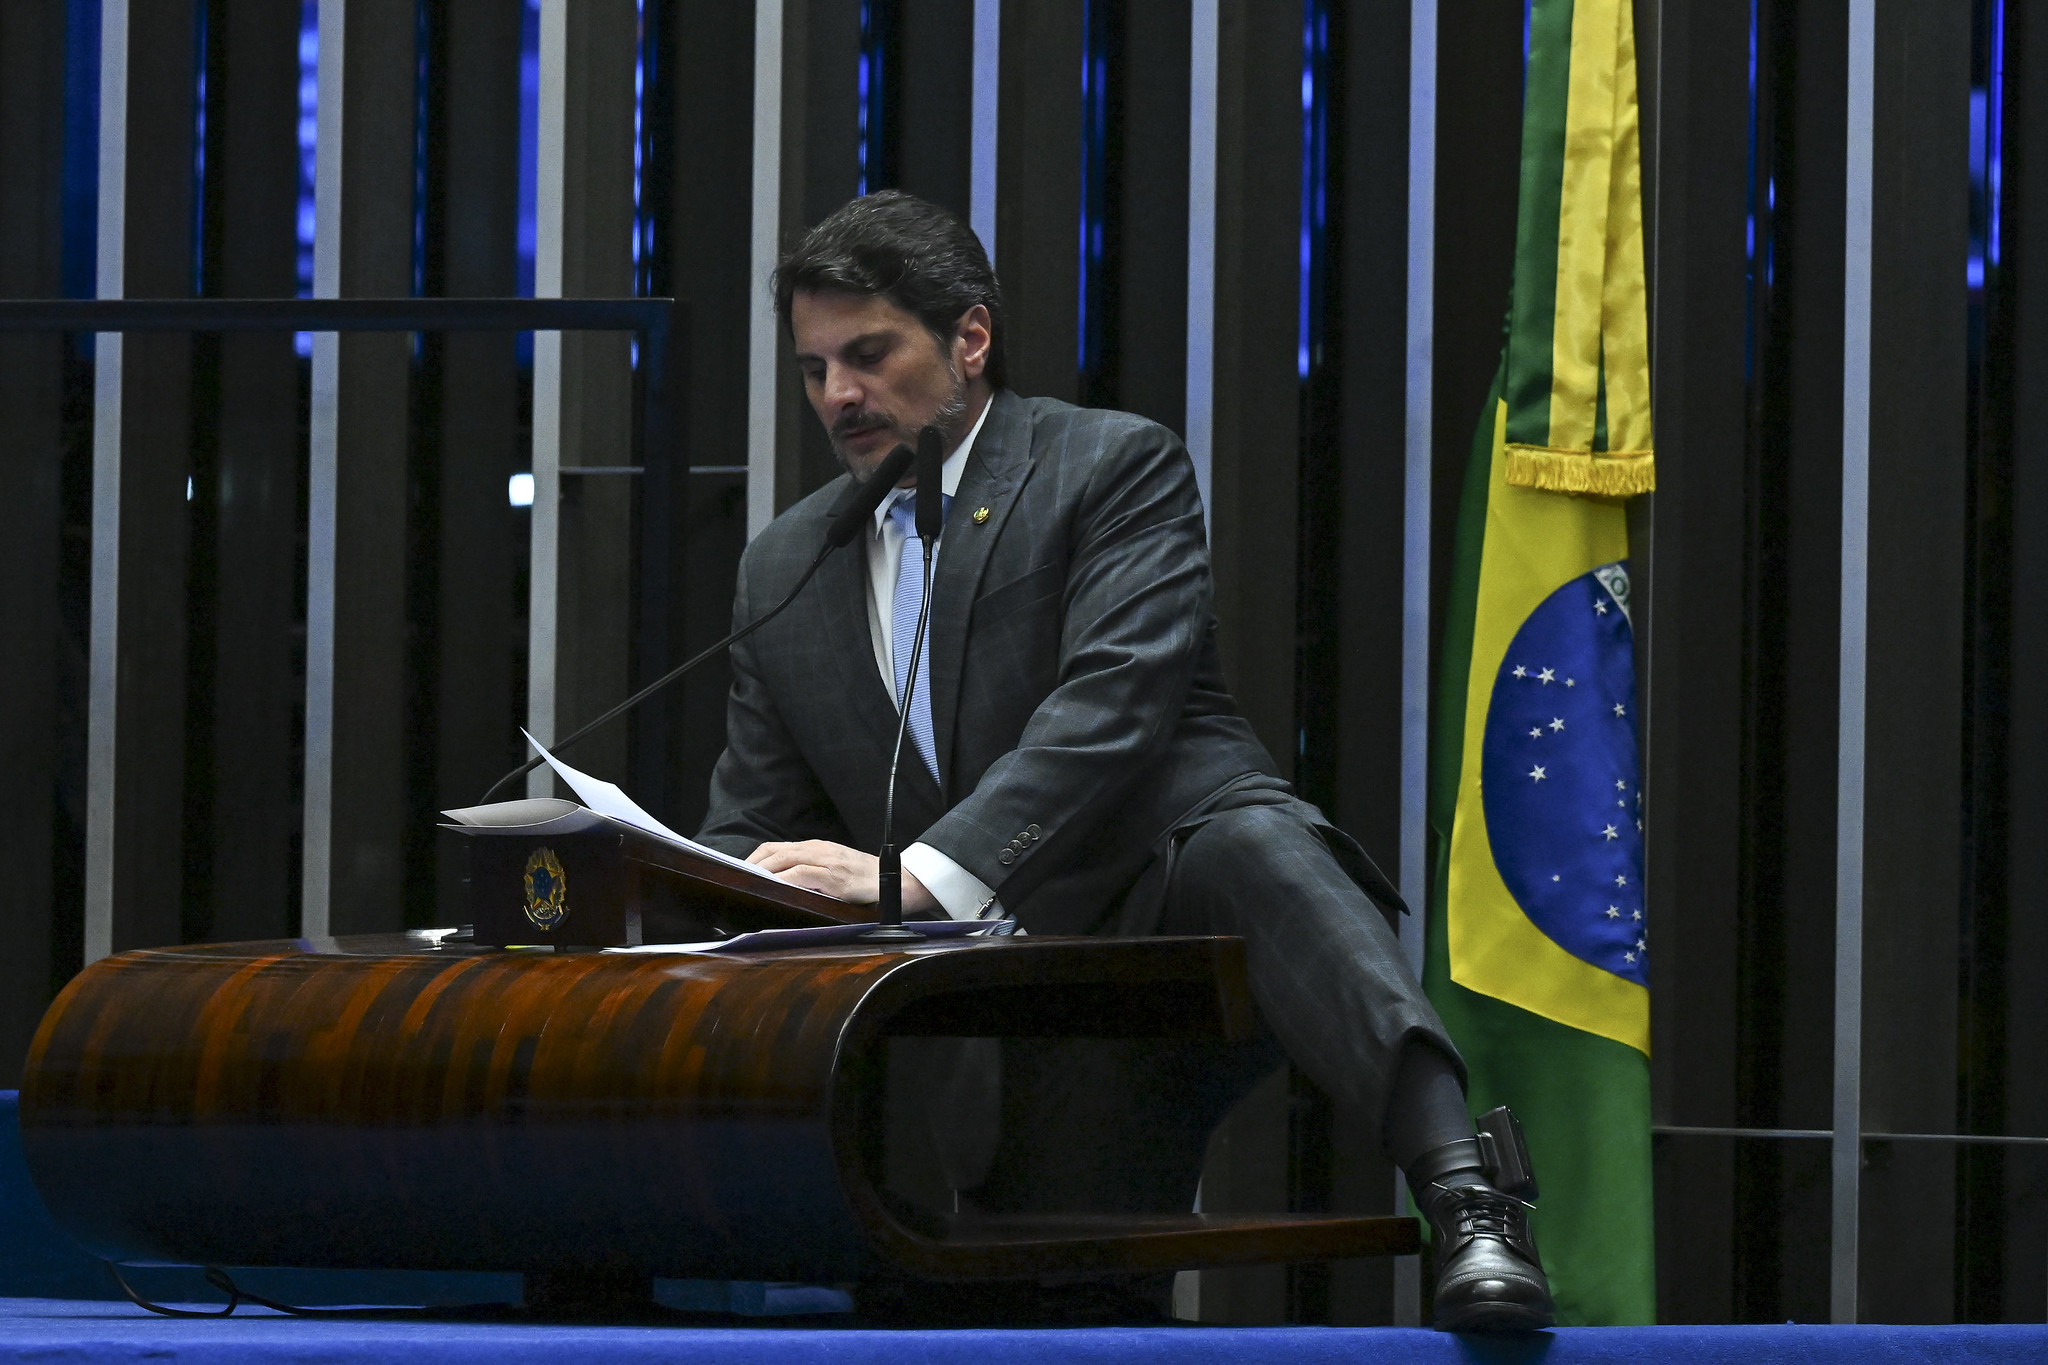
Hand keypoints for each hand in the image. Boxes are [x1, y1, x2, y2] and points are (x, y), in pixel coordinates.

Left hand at [747, 840, 937, 914]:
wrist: (898, 882)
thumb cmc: (867, 881)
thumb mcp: (837, 870)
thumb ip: (814, 872)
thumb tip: (785, 885)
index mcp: (818, 848)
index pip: (777, 847)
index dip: (756, 858)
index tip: (741, 871)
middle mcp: (819, 850)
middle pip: (775, 851)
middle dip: (752, 864)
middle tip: (737, 878)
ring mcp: (827, 862)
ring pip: (784, 858)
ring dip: (763, 870)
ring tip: (748, 882)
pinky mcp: (834, 877)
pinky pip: (802, 874)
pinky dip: (783, 878)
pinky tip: (772, 886)